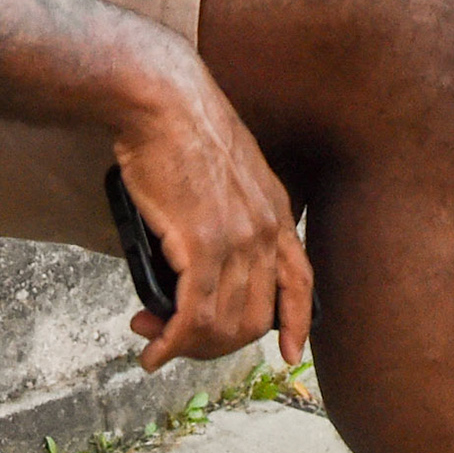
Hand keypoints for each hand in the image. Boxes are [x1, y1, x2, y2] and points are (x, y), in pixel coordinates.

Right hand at [111, 52, 314, 371]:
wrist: (163, 99)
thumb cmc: (182, 123)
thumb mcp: (229, 165)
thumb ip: (233, 206)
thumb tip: (207, 249)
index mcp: (276, 208)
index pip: (299, 281)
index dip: (295, 323)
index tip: (288, 353)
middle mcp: (264, 230)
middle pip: (255, 317)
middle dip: (216, 342)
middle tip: (179, 339)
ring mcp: (236, 240)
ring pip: (223, 323)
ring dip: (188, 344)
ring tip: (155, 337)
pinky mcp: (202, 244)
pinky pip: (193, 315)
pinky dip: (172, 341)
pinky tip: (154, 348)